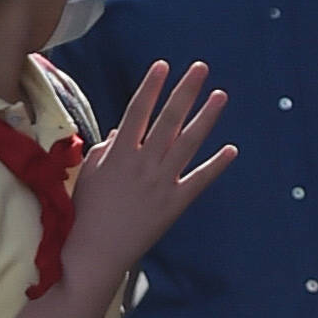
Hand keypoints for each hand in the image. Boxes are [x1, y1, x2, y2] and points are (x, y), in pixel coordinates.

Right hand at [66, 61, 235, 288]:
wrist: (96, 252)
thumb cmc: (86, 211)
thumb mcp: (89, 174)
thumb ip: (105, 149)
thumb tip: (121, 130)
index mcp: (119, 154)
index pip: (137, 111)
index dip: (150, 87)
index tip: (162, 65)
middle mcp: (143, 164)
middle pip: (168, 120)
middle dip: (185, 91)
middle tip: (201, 68)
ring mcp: (161, 183)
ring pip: (188, 143)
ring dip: (206, 117)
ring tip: (220, 95)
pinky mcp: (175, 204)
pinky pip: (199, 180)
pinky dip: (216, 165)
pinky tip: (231, 149)